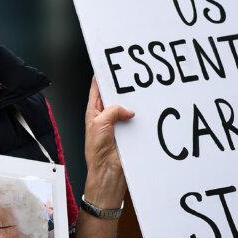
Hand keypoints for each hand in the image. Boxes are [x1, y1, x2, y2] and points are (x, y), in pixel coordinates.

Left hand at [83, 76, 133, 206]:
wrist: (107, 172)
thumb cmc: (96, 151)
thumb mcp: (99, 124)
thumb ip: (112, 111)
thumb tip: (127, 110)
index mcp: (93, 112)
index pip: (96, 90)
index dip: (101, 78)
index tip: (107, 66)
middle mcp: (105, 117)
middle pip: (114, 97)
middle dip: (120, 89)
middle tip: (129, 79)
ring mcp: (117, 125)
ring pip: (126, 108)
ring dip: (131, 104)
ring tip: (138, 95)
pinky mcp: (128, 133)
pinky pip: (135, 121)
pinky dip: (140, 117)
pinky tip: (144, 113)